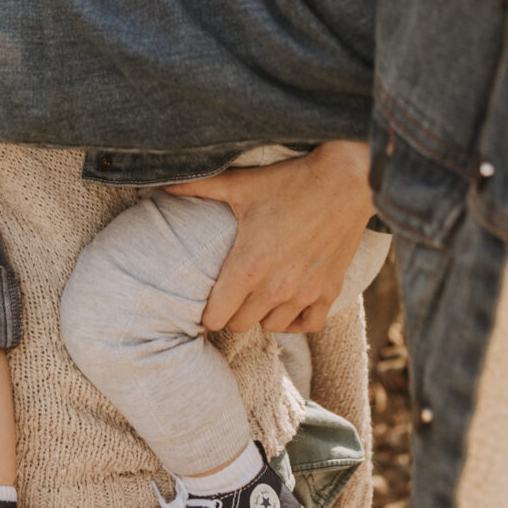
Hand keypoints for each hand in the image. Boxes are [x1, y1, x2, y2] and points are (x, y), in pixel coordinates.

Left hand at [178, 140, 372, 334]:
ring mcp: (305, 293)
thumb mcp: (241, 184)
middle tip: (234, 292)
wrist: (346, 180)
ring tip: (260, 293)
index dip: (208, 311)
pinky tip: (290, 302)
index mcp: (248, 266)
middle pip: (240, 325)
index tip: (210, 299)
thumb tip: (161, 183)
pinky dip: (296, 319)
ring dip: (263, 314)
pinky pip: (308, 326)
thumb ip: (199, 187)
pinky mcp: (330, 292)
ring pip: (272, 326)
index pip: (215, 317)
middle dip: (233, 312)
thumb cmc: (290, 182)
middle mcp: (276, 287)